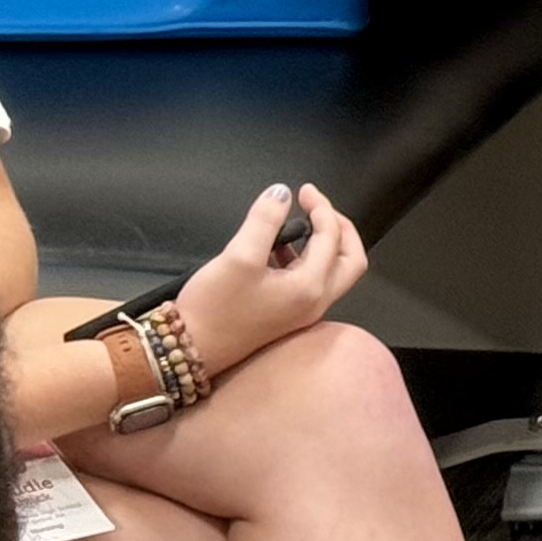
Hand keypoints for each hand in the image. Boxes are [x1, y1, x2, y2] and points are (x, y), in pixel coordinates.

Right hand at [172, 183, 366, 373]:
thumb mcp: (238, 256)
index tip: (303, 191)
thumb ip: (265, 220)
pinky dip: (305, 259)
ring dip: (324, 244)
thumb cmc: (214, 307)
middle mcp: (315, 303)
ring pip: (332, 272)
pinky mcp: (286, 316)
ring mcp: (302, 312)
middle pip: (350, 259)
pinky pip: (310, 282)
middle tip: (318, 207)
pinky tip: (278, 249)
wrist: (190, 350)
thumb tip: (282, 193)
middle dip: (340, 228)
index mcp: (310, 287)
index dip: (322, 208)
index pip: (332, 237)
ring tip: (301, 223)